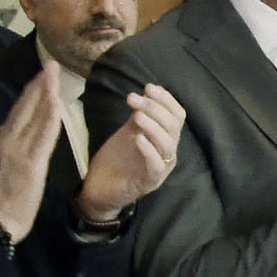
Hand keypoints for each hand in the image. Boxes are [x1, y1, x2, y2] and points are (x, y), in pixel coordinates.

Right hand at [0, 67, 64, 242]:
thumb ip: (1, 152)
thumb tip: (4, 131)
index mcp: (0, 147)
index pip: (17, 115)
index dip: (29, 94)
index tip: (40, 77)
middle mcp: (7, 145)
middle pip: (24, 109)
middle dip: (38, 85)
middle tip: (50, 64)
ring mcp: (17, 154)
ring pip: (33, 117)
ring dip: (45, 93)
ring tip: (54, 73)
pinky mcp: (30, 166)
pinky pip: (43, 137)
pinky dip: (49, 118)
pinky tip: (56, 103)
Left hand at [77, 85, 184, 223]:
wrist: (99, 189)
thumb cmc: (115, 161)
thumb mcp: (128, 133)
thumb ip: (139, 117)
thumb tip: (146, 93)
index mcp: (165, 139)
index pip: (177, 116)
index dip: (166, 100)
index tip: (149, 87)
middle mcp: (168, 153)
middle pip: (173, 127)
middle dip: (156, 108)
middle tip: (135, 98)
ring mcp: (161, 168)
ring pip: (168, 144)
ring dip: (153, 126)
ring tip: (136, 115)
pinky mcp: (149, 182)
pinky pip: (156, 165)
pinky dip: (149, 150)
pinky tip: (137, 139)